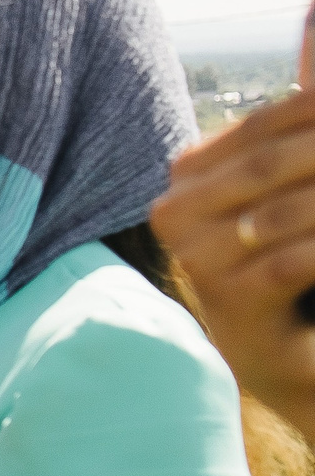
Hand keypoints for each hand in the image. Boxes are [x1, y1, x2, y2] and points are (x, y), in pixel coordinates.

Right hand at [155, 87, 314, 436]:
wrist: (297, 358)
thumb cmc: (302, 262)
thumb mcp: (299, 185)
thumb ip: (300, 116)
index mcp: (186, 177)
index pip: (263, 124)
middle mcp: (173, 212)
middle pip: (271, 162)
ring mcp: (194, 259)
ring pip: (282, 210)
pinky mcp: (226, 303)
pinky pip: (290, 261)